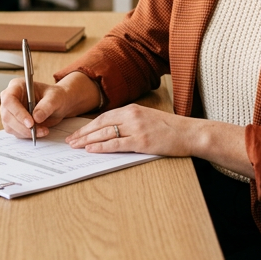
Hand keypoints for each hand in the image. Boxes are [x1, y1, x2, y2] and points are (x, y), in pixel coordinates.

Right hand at [0, 72, 98, 138]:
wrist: (63, 103)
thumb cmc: (59, 95)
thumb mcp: (56, 98)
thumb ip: (46, 106)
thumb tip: (36, 117)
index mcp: (17, 86)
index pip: (8, 99)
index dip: (17, 112)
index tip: (30, 122)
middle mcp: (11, 97)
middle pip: (7, 114)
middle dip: (22, 125)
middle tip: (38, 131)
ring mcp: (12, 110)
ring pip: (10, 125)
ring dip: (25, 132)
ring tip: (43, 131)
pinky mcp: (15, 121)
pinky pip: (15, 132)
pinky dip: (26, 135)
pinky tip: (40, 132)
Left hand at [65, 104, 197, 156]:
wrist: (190, 132)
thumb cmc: (170, 128)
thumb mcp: (147, 119)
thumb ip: (130, 122)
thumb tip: (111, 132)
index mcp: (132, 109)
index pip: (103, 117)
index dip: (88, 126)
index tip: (76, 132)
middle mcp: (132, 116)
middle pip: (100, 124)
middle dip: (83, 133)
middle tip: (70, 140)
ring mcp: (137, 128)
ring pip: (105, 133)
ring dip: (88, 140)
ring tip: (76, 146)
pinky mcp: (142, 141)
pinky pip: (117, 144)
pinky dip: (102, 147)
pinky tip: (92, 149)